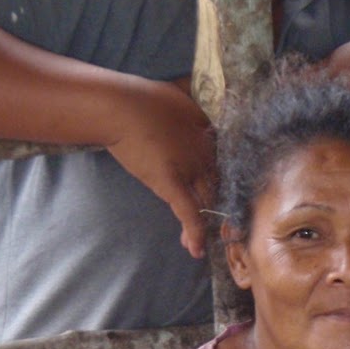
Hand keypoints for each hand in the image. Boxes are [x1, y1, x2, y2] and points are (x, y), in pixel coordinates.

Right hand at [105, 79, 215, 257]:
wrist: (122, 106)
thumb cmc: (145, 98)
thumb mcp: (178, 98)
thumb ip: (192, 111)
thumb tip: (198, 116)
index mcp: (207, 134)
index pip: (221, 162)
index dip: (223, 179)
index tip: (223, 191)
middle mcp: (203, 154)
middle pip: (217, 184)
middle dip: (221, 205)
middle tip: (227, 226)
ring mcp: (189, 170)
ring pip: (205, 200)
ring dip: (208, 222)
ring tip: (211, 241)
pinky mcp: (170, 183)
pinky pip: (187, 211)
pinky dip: (194, 231)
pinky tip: (196, 250)